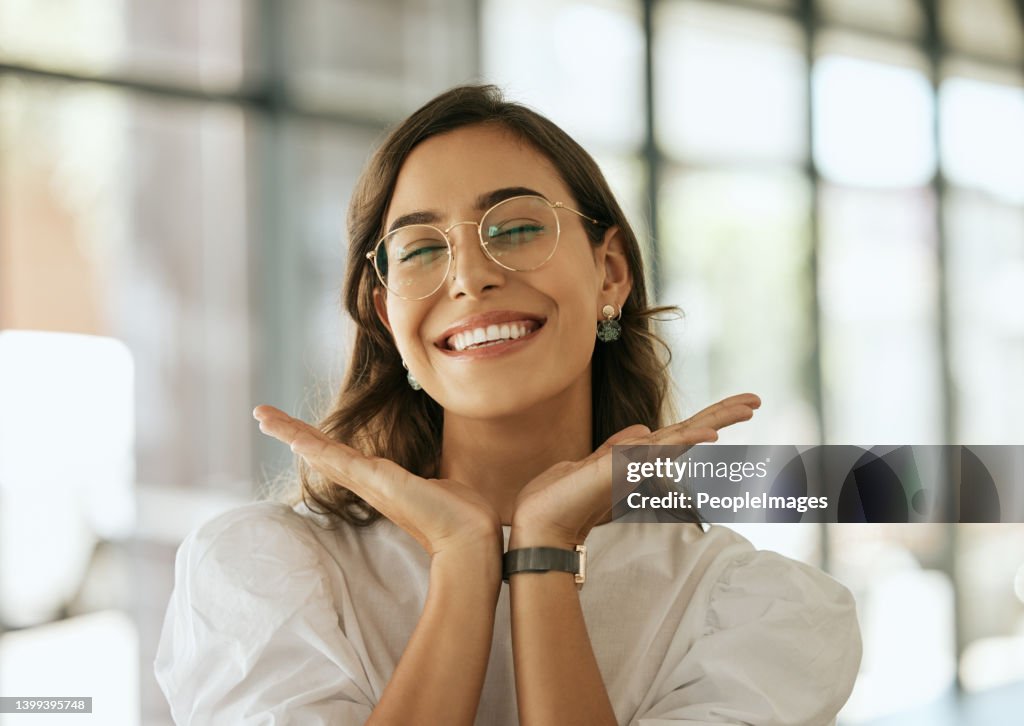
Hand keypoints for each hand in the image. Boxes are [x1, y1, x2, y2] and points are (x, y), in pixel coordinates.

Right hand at [253, 405, 501, 556]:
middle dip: (289, 431)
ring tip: (263, 416)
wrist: (471, 538)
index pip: (338, 455)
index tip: (292, 430)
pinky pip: (340, 460)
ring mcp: (370, 483)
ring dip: (291, 432)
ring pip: (321, 453)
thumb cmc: (461, 516)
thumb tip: (438, 476)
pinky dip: (315, 447)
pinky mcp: (378, 482)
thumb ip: (429, 478)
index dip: (313, 440)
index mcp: (379, 482)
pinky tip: (294, 438)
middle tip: (260, 414)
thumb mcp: (439, 485)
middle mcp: (368, 483)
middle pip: (319, 452)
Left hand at [510, 393, 760, 547]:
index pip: (681, 430)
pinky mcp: (625, 469)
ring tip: (747, 407)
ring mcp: (637, 465)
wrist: (541, 520)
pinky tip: (709, 436)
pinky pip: (661, 451)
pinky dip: (686, 442)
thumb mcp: (595, 462)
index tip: (740, 404)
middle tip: (756, 400)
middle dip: (723, 414)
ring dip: (715, 421)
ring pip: (684, 437)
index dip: (709, 417)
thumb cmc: (564, 496)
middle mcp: (644, 460)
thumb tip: (645, 429)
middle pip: (691, 431)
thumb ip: (620, 447)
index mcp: (639, 456)